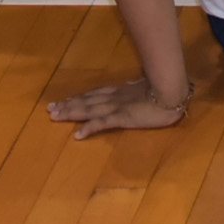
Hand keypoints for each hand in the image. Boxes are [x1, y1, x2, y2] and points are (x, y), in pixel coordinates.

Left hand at [50, 76, 191, 138]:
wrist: (172, 91)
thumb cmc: (165, 90)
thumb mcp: (148, 89)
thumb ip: (139, 91)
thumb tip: (135, 90)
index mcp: (120, 92)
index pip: (94, 94)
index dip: (79, 98)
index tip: (64, 100)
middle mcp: (114, 98)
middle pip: (86, 101)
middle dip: (68, 105)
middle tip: (50, 109)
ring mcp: (117, 107)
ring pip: (89, 110)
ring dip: (71, 113)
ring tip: (55, 116)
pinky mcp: (122, 117)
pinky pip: (102, 123)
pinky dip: (89, 128)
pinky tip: (77, 135)